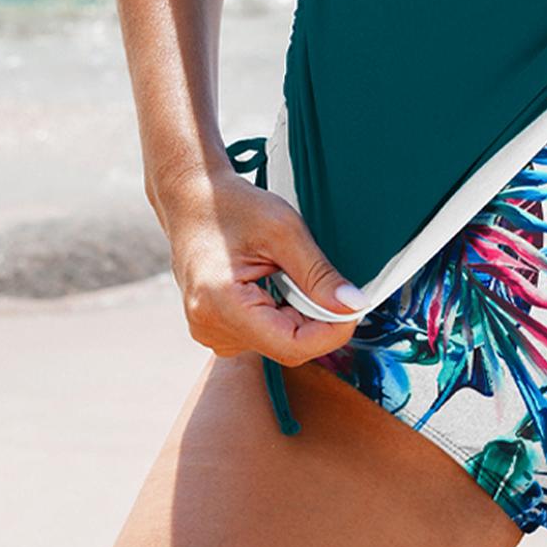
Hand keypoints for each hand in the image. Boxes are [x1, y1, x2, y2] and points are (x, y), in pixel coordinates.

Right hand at [153, 166, 365, 368]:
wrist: (191, 199)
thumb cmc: (231, 206)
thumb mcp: (284, 229)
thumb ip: (318, 273)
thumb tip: (353, 305)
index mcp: (221, 305)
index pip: (292, 346)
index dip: (332, 331)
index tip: (354, 306)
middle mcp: (210, 328)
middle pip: (287, 345)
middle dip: (316, 317)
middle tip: (320, 275)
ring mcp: (210, 332)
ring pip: (277, 341)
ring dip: (297, 313)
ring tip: (284, 272)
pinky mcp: (216, 329)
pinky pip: (262, 334)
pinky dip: (280, 313)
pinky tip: (271, 281)